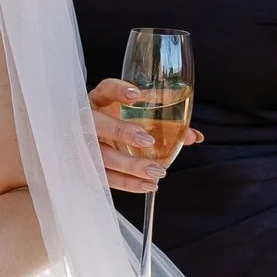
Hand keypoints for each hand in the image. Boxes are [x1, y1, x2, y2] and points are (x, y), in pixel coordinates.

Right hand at [88, 78, 200, 193]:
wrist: (91, 141)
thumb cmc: (119, 124)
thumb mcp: (135, 117)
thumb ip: (163, 122)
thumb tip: (193, 137)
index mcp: (99, 101)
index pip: (104, 90)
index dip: (117, 90)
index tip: (136, 94)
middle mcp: (87, 121)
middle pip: (97, 125)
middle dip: (121, 132)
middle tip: (148, 140)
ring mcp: (83, 145)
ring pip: (102, 156)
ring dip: (130, 165)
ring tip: (157, 171)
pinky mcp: (87, 167)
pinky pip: (105, 177)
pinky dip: (127, 183)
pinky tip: (148, 186)